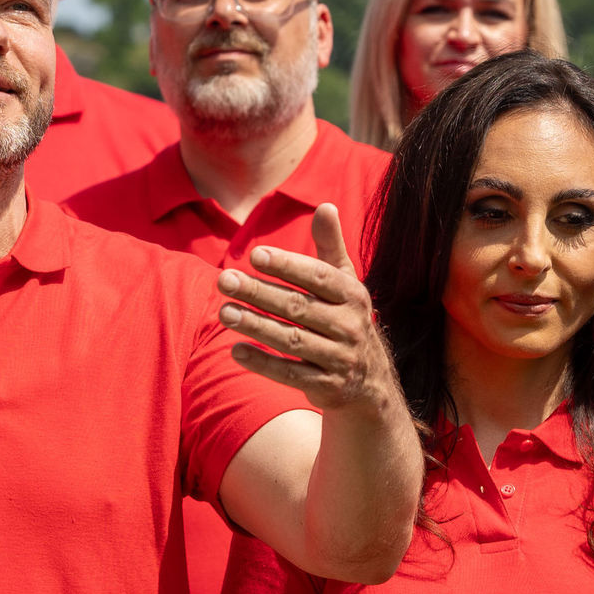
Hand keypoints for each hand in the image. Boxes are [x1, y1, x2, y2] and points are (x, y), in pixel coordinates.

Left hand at [218, 203, 395, 413]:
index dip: (287, 265)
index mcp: (353, 295)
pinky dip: (263, 363)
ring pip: (292, 340)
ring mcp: (340, 358)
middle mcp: (350, 326)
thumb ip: (331, 246)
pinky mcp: (327, 387)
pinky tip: (235, 350)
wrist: (369, 384)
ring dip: (255, 326)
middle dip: (258, 292)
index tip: (254, 255)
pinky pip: (291, 373)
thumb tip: (325, 205)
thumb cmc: (344, 319)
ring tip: (224, 312)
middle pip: (298, 307)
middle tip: (223, 279)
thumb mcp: (345, 283)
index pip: (318, 277)